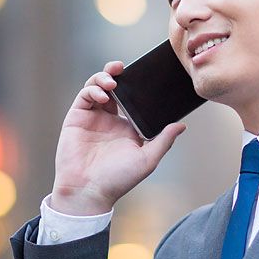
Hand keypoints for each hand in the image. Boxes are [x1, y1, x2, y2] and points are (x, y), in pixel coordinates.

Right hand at [50, 61, 186, 215]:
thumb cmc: (118, 180)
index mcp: (127, 127)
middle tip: (122, 67)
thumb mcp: (147, 159)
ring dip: (103, 78)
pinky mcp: (76, 118)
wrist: (88, 191)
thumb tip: (182, 125)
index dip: (136, 85)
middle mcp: (109, 119)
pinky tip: (102, 95)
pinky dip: (92, 90)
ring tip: (112, 82)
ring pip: (96, 87)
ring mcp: (92, 118)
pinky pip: (84, 96)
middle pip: (113, 87)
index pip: (132, 99)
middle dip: (116, 74)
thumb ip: (164, 141)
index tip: (144, 76)